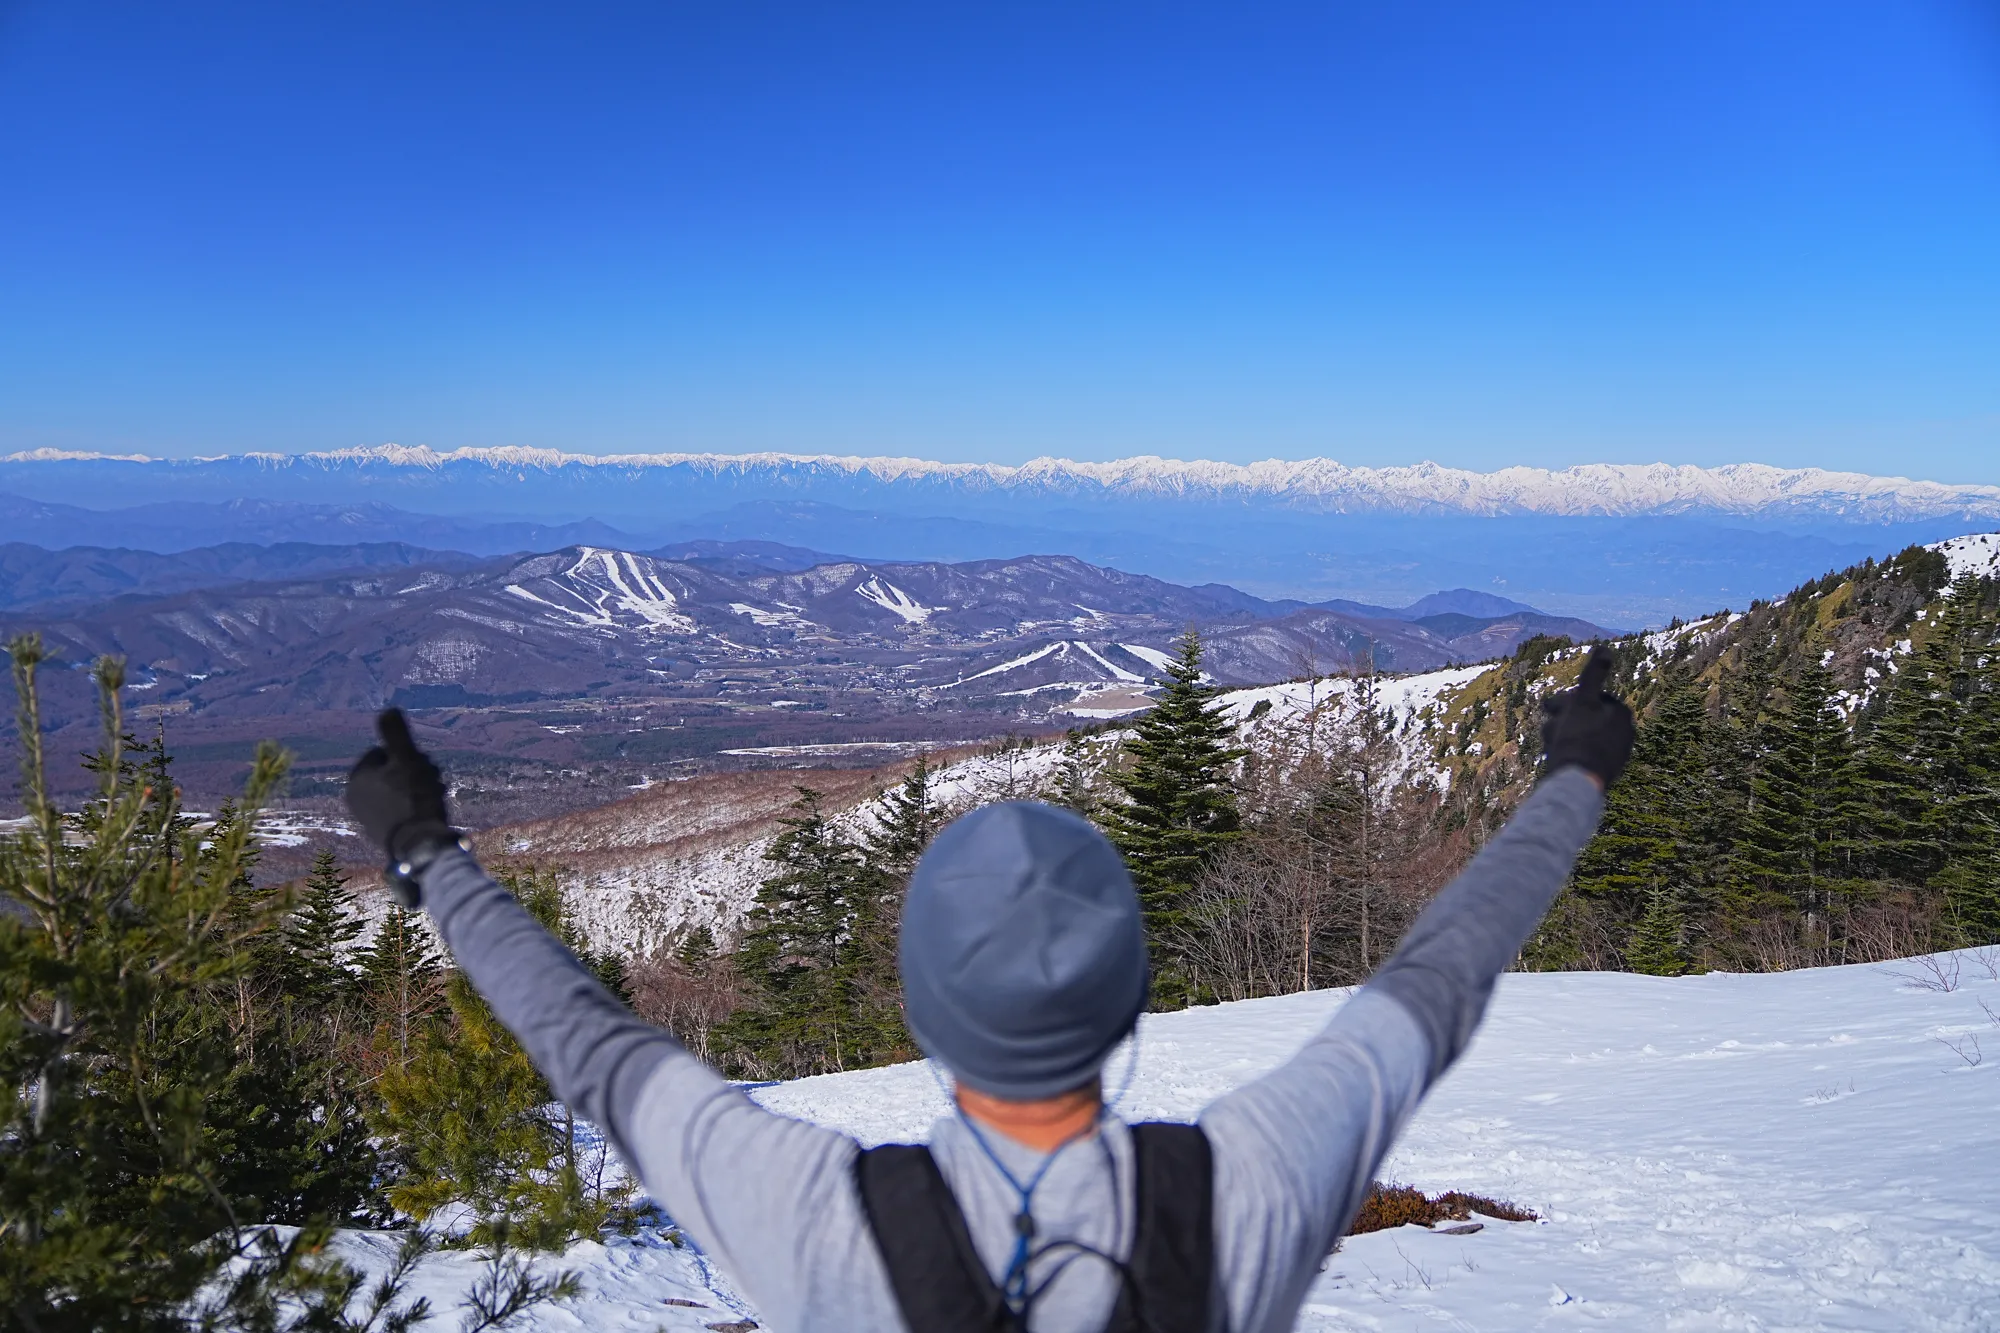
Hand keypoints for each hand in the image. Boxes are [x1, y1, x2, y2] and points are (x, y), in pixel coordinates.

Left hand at [346, 710, 458, 899]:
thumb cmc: (412, 800)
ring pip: (397, 790)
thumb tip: (388, 709)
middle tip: (433, 781)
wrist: (418, 846)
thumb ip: (396, 734)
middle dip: (414, 772)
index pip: (384, 752)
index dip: (407, 755)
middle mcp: (355, 797)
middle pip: (391, 771)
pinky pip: (398, 809)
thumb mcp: (406, 760)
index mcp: (356, 778)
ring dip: (418, 789)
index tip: (421, 766)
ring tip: (436, 797)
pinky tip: (427, 813)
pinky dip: (413, 807)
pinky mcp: (381, 833)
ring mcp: (367, 817)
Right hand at [1538, 646, 1635, 789]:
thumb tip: (1605, 647)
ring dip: (1565, 737)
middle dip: (1563, 721)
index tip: (1548, 710)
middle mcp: (1626, 732)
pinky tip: (1560, 759)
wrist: (1578, 781)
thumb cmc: (1577, 738)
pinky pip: (1587, 754)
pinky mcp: (1609, 770)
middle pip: (1585, 718)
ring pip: (1584, 736)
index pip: (1587, 698)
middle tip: (1546, 731)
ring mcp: (1619, 753)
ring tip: (1550, 747)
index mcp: (1621, 712)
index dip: (1565, 703)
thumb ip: (1593, 674)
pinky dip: (1573, 753)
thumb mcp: (1582, 701)